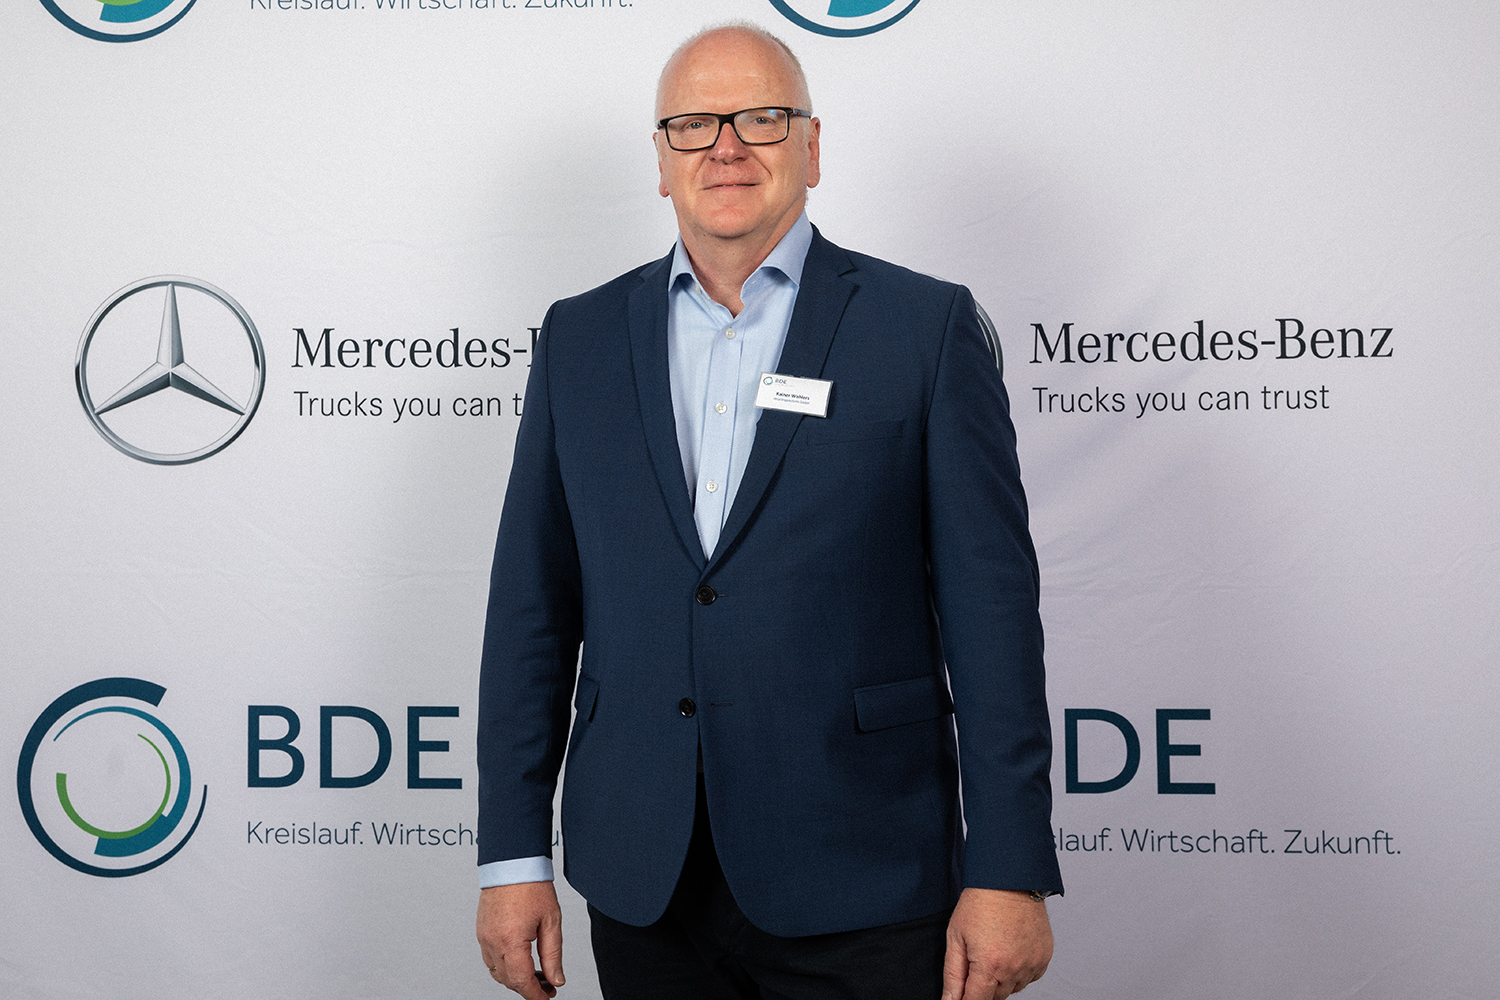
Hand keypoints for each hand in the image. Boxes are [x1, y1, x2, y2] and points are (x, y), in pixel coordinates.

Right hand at [476, 881, 565, 998]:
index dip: (535, 995)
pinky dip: (504, 966)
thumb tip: (556, 979)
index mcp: (510, 941)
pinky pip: (490, 959)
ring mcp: (483, 937)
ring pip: (497, 972)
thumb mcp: (551, 922)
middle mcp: (492, 942)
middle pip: (508, 981)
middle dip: (528, 988)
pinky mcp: (481, 931)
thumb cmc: (532, 886)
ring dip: (515, 978)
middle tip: (548, 986)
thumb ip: (553, 955)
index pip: (521, 981)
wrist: (512, 863)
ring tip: (537, 974)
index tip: (547, 998)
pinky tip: (521, 960)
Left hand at [940, 887, 1053, 999]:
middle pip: (995, 997)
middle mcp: (1014, 969)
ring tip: (994, 950)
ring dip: (1002, 979)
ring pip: (1013, 988)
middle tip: (977, 959)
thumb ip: (952, 975)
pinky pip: (1030, 977)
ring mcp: (1032, 964)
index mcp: (989, 965)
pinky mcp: (1044, 957)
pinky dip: (1019, 971)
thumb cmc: (980, 903)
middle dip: (983, 986)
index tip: (962, 994)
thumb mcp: (955, 937)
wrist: (1010, 879)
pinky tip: (1010, 950)